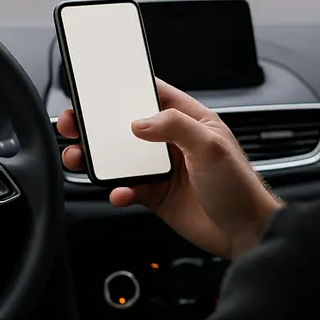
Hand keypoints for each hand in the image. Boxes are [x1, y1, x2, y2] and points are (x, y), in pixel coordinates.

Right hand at [58, 79, 281, 258]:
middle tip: (73, 123)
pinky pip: (127, 188)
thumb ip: (175, 126)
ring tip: (80, 158)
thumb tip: (140, 122)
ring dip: (97, 158)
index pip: (153, 93)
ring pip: (119, 158)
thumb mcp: (210, 146)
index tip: (97, 86)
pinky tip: (120, 193)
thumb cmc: (240, 187)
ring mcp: (163, 169)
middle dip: (97, 124)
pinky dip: (118, 190)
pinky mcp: (156, 195)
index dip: (125, 88)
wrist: (246, 233)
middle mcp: (173, 141)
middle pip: (126, 125)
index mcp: (189, 120)